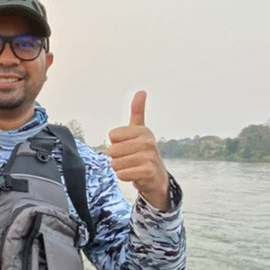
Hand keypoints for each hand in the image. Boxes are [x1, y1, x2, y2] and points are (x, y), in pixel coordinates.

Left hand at [108, 91, 170, 210]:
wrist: (157, 178)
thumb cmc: (143, 153)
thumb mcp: (140, 131)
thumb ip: (138, 112)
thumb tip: (141, 91)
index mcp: (143, 130)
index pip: (112, 135)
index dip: (116, 143)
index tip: (129, 147)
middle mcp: (147, 141)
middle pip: (112, 150)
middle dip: (117, 158)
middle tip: (130, 159)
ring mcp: (149, 156)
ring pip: (115, 163)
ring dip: (121, 168)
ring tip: (133, 167)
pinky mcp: (147, 171)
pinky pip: (121, 174)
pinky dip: (124, 177)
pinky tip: (135, 176)